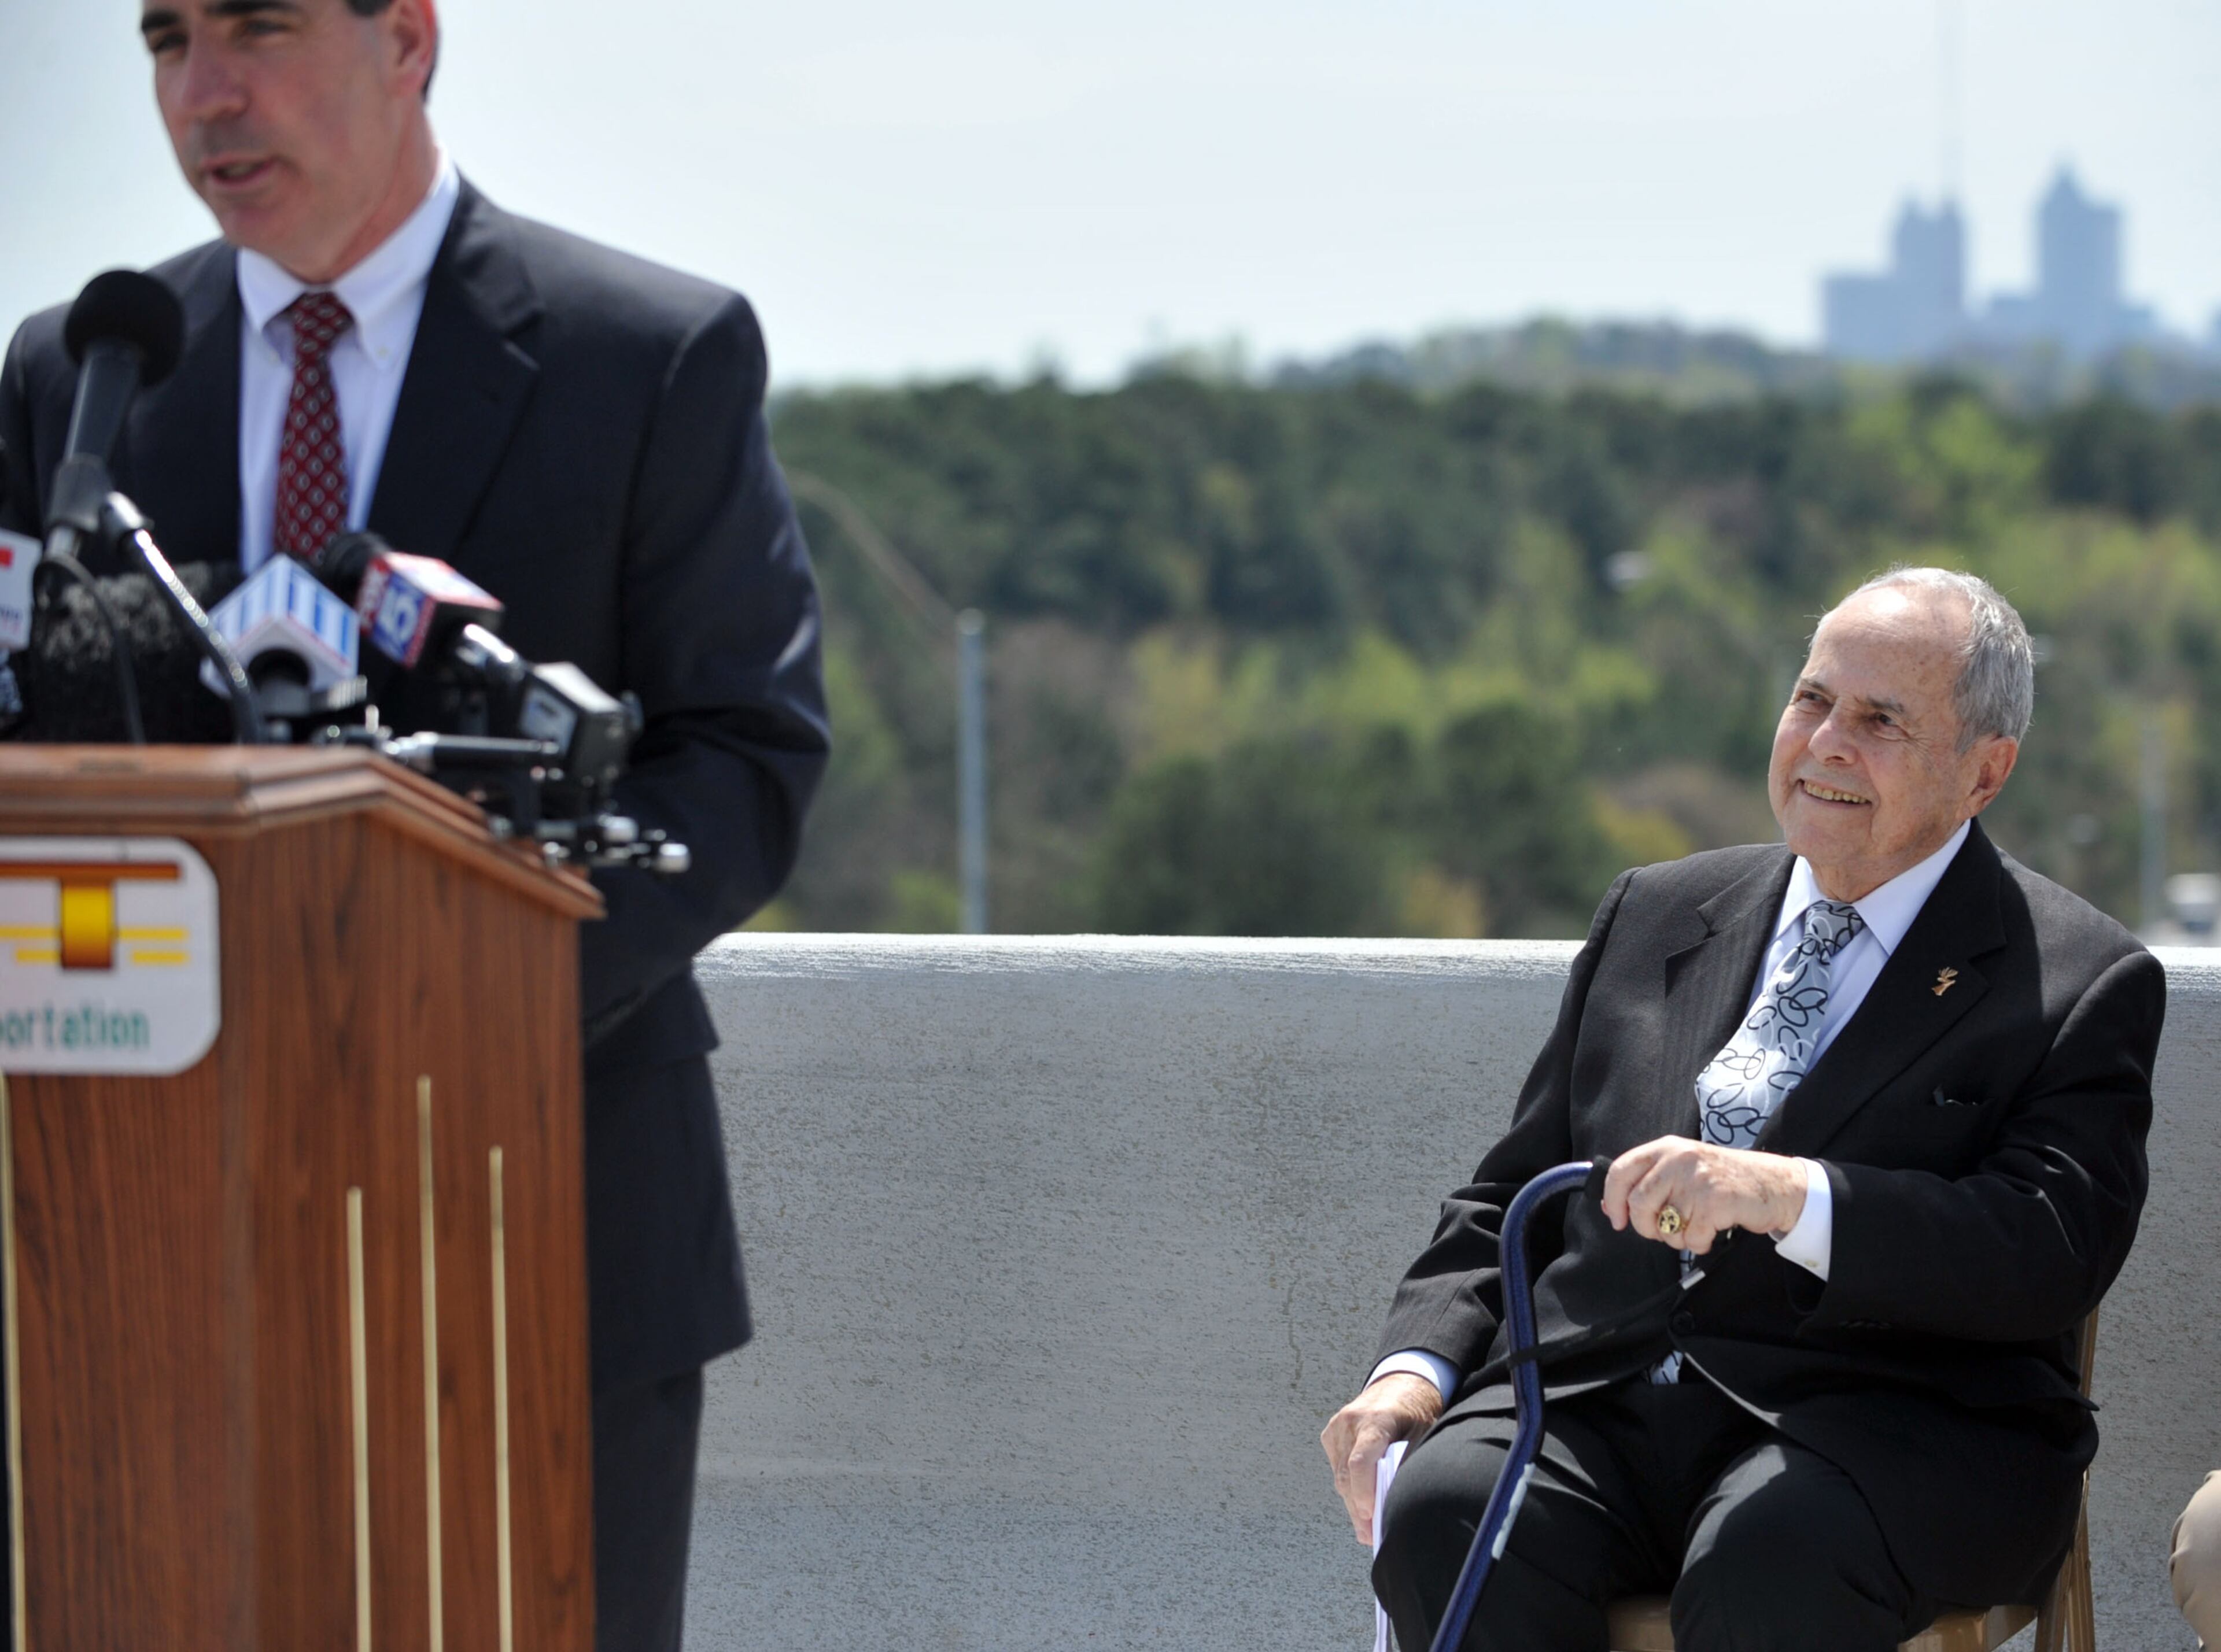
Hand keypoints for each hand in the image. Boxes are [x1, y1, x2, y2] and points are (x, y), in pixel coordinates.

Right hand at [1321, 1372, 1443, 1544]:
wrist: (1401, 1383)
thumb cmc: (1416, 1412)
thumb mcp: (1423, 1435)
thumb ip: (1408, 1464)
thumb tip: (1396, 1503)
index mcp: (1376, 1419)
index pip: (1361, 1461)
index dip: (1364, 1492)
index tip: (1371, 1516)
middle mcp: (1350, 1421)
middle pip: (1347, 1475)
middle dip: (1358, 1509)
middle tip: (1371, 1537)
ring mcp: (1336, 1426)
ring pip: (1340, 1476)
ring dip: (1352, 1502)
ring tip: (1366, 1528)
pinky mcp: (1330, 1433)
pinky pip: (1337, 1468)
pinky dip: (1348, 1486)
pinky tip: (1361, 1502)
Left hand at [1600, 1137, 1806, 1254]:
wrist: (1776, 1183)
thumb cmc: (1724, 1178)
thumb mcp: (1682, 1168)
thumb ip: (1648, 1183)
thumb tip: (1610, 1208)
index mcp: (1666, 1148)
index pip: (1620, 1171)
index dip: (1612, 1199)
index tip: (1617, 1219)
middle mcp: (1678, 1160)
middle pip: (1638, 1204)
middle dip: (1646, 1227)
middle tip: (1662, 1231)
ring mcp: (1697, 1180)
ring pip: (1665, 1227)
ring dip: (1677, 1238)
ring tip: (1695, 1225)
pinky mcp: (1715, 1202)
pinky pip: (1691, 1239)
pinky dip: (1700, 1244)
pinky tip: (1712, 1231)